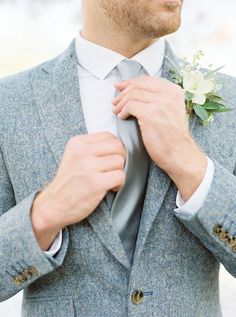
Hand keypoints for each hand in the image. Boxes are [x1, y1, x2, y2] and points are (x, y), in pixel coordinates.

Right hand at [31, 132, 125, 249]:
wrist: (54, 205)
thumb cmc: (68, 183)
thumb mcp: (73, 156)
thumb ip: (91, 148)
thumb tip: (118, 145)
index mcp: (78, 142)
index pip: (109, 136)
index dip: (115, 148)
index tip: (111, 158)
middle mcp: (83, 151)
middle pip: (117, 146)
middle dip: (121, 159)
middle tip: (113, 169)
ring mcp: (89, 167)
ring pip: (120, 161)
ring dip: (119, 172)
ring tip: (110, 179)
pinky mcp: (96, 183)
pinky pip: (120, 176)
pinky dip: (119, 183)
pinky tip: (111, 188)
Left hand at [112, 76, 206, 200]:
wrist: (179, 154)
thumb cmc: (172, 137)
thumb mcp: (171, 112)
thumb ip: (160, 100)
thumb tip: (137, 92)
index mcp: (174, 91)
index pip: (147, 80)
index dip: (131, 82)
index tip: (121, 87)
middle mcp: (169, 94)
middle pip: (138, 85)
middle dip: (123, 91)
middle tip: (115, 100)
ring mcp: (160, 103)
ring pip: (132, 94)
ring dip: (120, 102)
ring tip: (116, 110)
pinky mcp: (150, 114)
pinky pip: (130, 106)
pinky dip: (122, 111)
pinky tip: (121, 117)